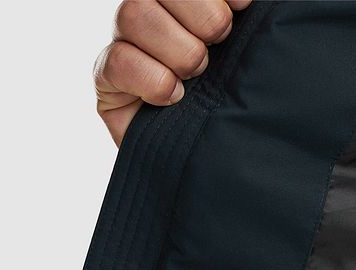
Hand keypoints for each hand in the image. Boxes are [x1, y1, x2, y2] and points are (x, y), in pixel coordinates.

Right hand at [94, 0, 251, 145]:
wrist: (214, 167)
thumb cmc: (234, 110)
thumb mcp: (244, 61)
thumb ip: (237, 24)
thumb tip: (248, 2)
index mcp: (182, 6)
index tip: (243, 6)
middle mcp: (150, 16)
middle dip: (201, 15)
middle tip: (218, 47)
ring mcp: (124, 44)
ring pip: (135, 14)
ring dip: (179, 49)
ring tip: (198, 76)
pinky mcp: (107, 80)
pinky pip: (119, 61)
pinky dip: (154, 80)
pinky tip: (175, 98)